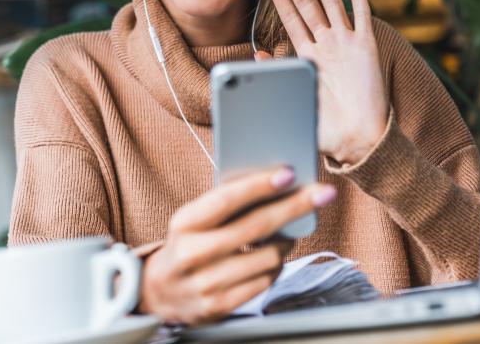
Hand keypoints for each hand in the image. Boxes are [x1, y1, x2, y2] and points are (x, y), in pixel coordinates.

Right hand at [138, 167, 336, 324]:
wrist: (158, 293)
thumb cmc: (185, 246)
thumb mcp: (192, 220)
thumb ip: (223, 205)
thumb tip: (273, 186)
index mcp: (184, 224)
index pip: (226, 199)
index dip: (260, 185)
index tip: (289, 174)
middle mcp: (192, 254)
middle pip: (256, 227)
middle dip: (295, 207)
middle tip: (321, 194)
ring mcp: (206, 284)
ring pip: (268, 257)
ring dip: (287, 241)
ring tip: (288, 232)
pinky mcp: (220, 306)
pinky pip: (265, 281)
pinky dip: (276, 266)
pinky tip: (274, 256)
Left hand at [255, 0, 388, 164]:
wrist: (359, 140)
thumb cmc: (328, 127)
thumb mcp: (295, 100)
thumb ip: (278, 77)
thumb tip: (258, 55)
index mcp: (308, 56)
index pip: (289, 18)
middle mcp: (326, 44)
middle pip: (306, 4)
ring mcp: (346, 43)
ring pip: (331, 3)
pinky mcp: (367, 48)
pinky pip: (361, 17)